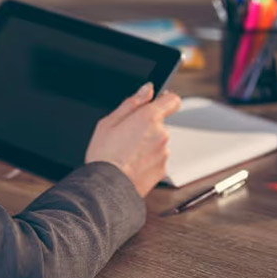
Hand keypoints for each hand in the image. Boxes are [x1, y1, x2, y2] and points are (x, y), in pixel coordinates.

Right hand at [85, 83, 181, 197]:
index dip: (165, 99)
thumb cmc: (104, 155)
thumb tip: (147, 89)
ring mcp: (164, 153)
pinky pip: (157, 158)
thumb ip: (132, 102)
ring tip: (126, 153)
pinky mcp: (163, 169)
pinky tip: (131, 164)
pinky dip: (147, 159)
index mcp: (149, 118)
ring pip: (157, 141)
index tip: (157, 102)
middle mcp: (161, 134)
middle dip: (147, 126)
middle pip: (160, 123)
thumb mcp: (109, 122)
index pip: (172, 100)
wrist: (107, 188)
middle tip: (126, 135)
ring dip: (147, 144)